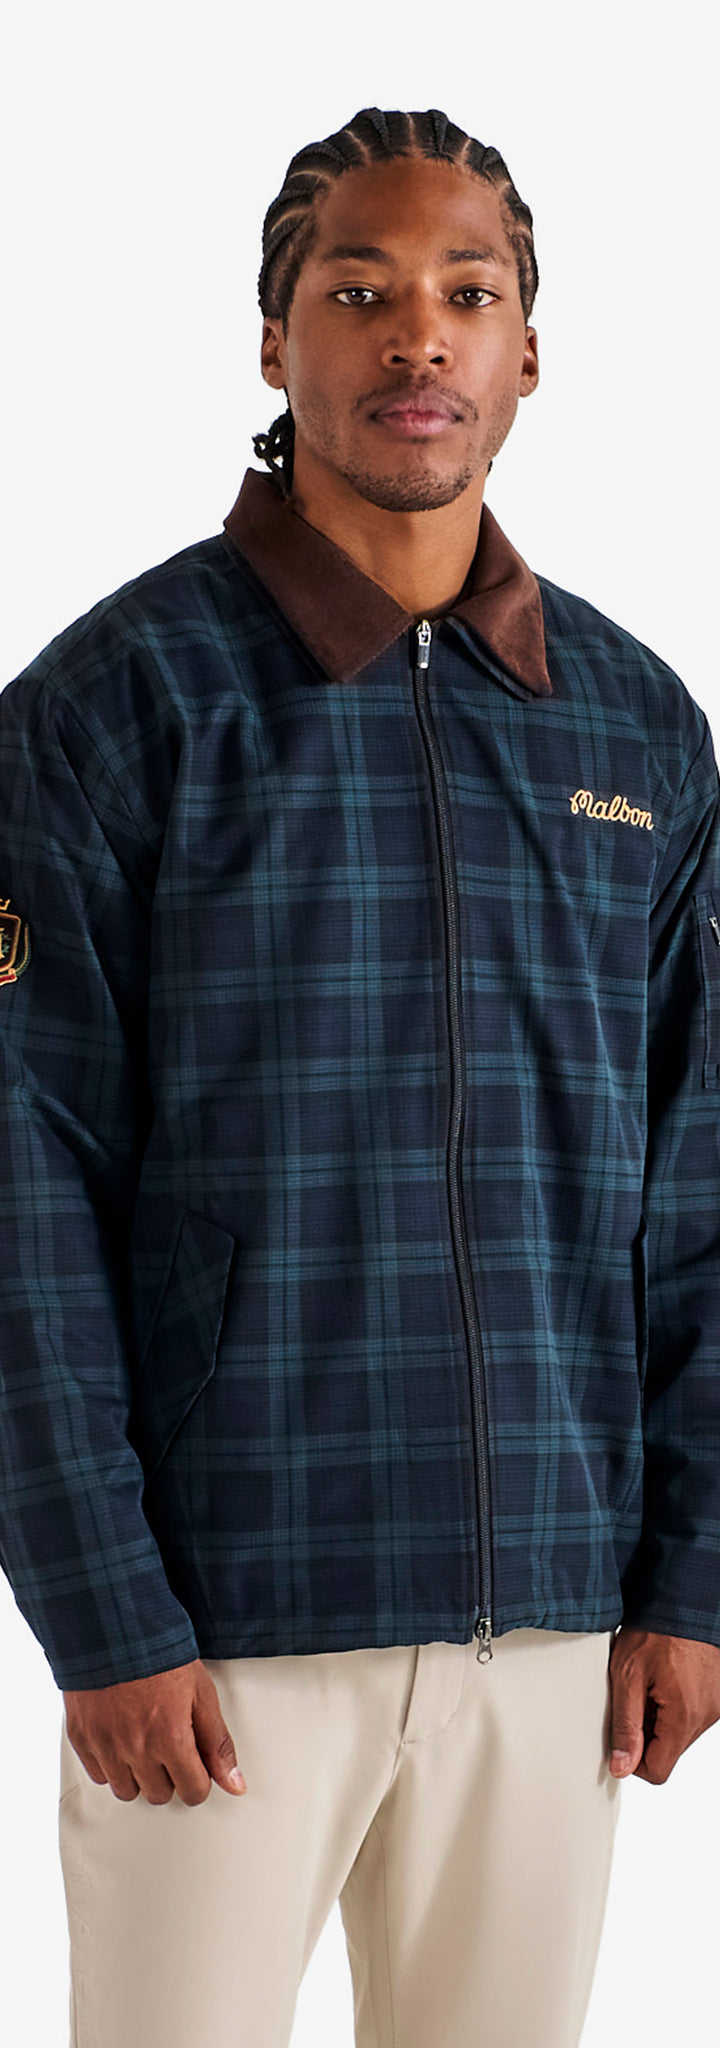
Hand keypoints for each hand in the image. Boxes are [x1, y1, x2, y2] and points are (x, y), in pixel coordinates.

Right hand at [63, 1657, 246, 1805]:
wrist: (112, 1627)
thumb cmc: (158, 1653)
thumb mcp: (202, 1693)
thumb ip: (217, 1743)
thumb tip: (235, 1784)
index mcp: (170, 1738)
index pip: (193, 1791)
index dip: (200, 1778)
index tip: (197, 1765)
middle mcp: (137, 1748)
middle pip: (160, 1795)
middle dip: (171, 1776)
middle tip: (171, 1746)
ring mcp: (106, 1746)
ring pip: (127, 1791)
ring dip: (140, 1775)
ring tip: (145, 1743)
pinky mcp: (82, 1738)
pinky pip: (99, 1775)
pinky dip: (111, 1765)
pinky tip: (121, 1740)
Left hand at [608, 1627, 719, 1782]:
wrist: (684, 1598)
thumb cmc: (656, 1628)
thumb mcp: (627, 1675)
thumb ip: (626, 1726)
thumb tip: (621, 1766)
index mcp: (684, 1715)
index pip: (658, 1771)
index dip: (634, 1760)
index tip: (623, 1735)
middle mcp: (707, 1715)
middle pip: (669, 1752)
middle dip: (647, 1732)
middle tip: (635, 1695)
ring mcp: (716, 1705)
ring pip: (680, 1734)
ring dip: (660, 1717)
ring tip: (651, 1682)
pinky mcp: (717, 1694)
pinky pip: (692, 1715)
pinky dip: (675, 1704)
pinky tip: (665, 1678)